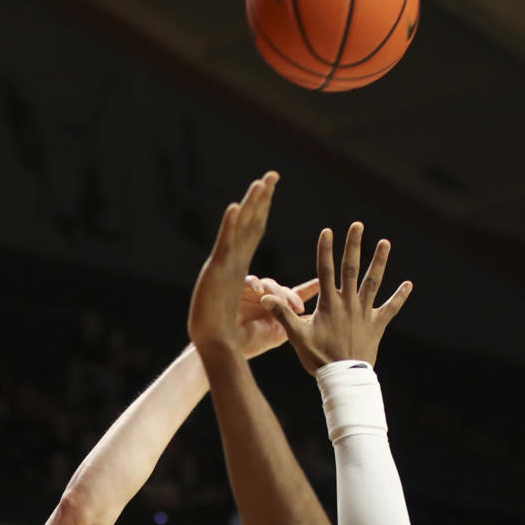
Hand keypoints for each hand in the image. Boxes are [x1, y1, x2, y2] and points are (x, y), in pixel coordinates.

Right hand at [188, 172, 279, 353]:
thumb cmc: (242, 338)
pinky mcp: (217, 271)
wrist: (220, 349)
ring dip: (250, 204)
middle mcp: (233, 262)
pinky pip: (226, 244)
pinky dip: (230, 225)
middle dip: (260, 199)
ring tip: (260, 183)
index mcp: (244, 269)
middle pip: (249, 224)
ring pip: (239, 228)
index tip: (270, 188)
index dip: (262, 211)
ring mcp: (225, 264)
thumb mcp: (272, 317)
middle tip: (271, 176)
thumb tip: (306, 302)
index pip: (255, 234)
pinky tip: (236, 207)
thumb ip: (286, 306)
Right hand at [237, 274, 319, 358]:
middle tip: (297, 306)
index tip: (321, 283)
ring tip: (280, 301)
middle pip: (282, 289)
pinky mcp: (237, 290)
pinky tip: (259, 291)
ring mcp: (252, 294)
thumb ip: (294, 324)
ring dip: (275, 291)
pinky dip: (254, 283)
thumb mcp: (278, 335)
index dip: (309, 288)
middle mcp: (266, 299)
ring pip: (268, 284)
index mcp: (277, 309)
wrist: (226, 348)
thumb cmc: (252, 344)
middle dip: (289, 296)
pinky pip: (248, 281)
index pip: (296, 295)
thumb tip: (312, 318)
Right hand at [260, 223, 411, 373]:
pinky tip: (409, 284)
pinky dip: (400, 296)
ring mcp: (364, 313)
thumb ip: (283, 315)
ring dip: (380, 261)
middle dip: (354, 246)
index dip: (325, 250)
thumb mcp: (297, 336)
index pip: (325, 271)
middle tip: (358, 225)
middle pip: (351, 269)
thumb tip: (265, 298)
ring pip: (373, 282)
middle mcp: (348, 303)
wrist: (344, 377)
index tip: (328, 231)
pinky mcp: (377, 325)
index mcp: (329, 304)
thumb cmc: (318, 358)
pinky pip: (390, 308)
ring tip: (385, 242)